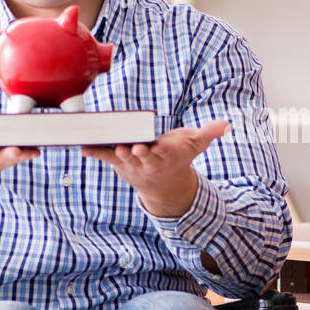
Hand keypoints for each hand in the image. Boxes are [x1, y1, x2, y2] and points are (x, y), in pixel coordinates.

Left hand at [81, 119, 230, 217]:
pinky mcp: (118, 162)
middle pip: (140, 156)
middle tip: (130, 147)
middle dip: (135, 152)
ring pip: (121, 157)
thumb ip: (210, 133)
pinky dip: (94, 152)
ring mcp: (132, 163)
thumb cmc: (179, 155)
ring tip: (105, 144)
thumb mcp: (196, 144)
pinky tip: (82, 147)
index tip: (154, 146)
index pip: (162, 152)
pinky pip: (104, 156)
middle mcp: (148, 161)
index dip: (157, 150)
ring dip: (113, 152)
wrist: (164, 184)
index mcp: (166, 155)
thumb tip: (227, 125)